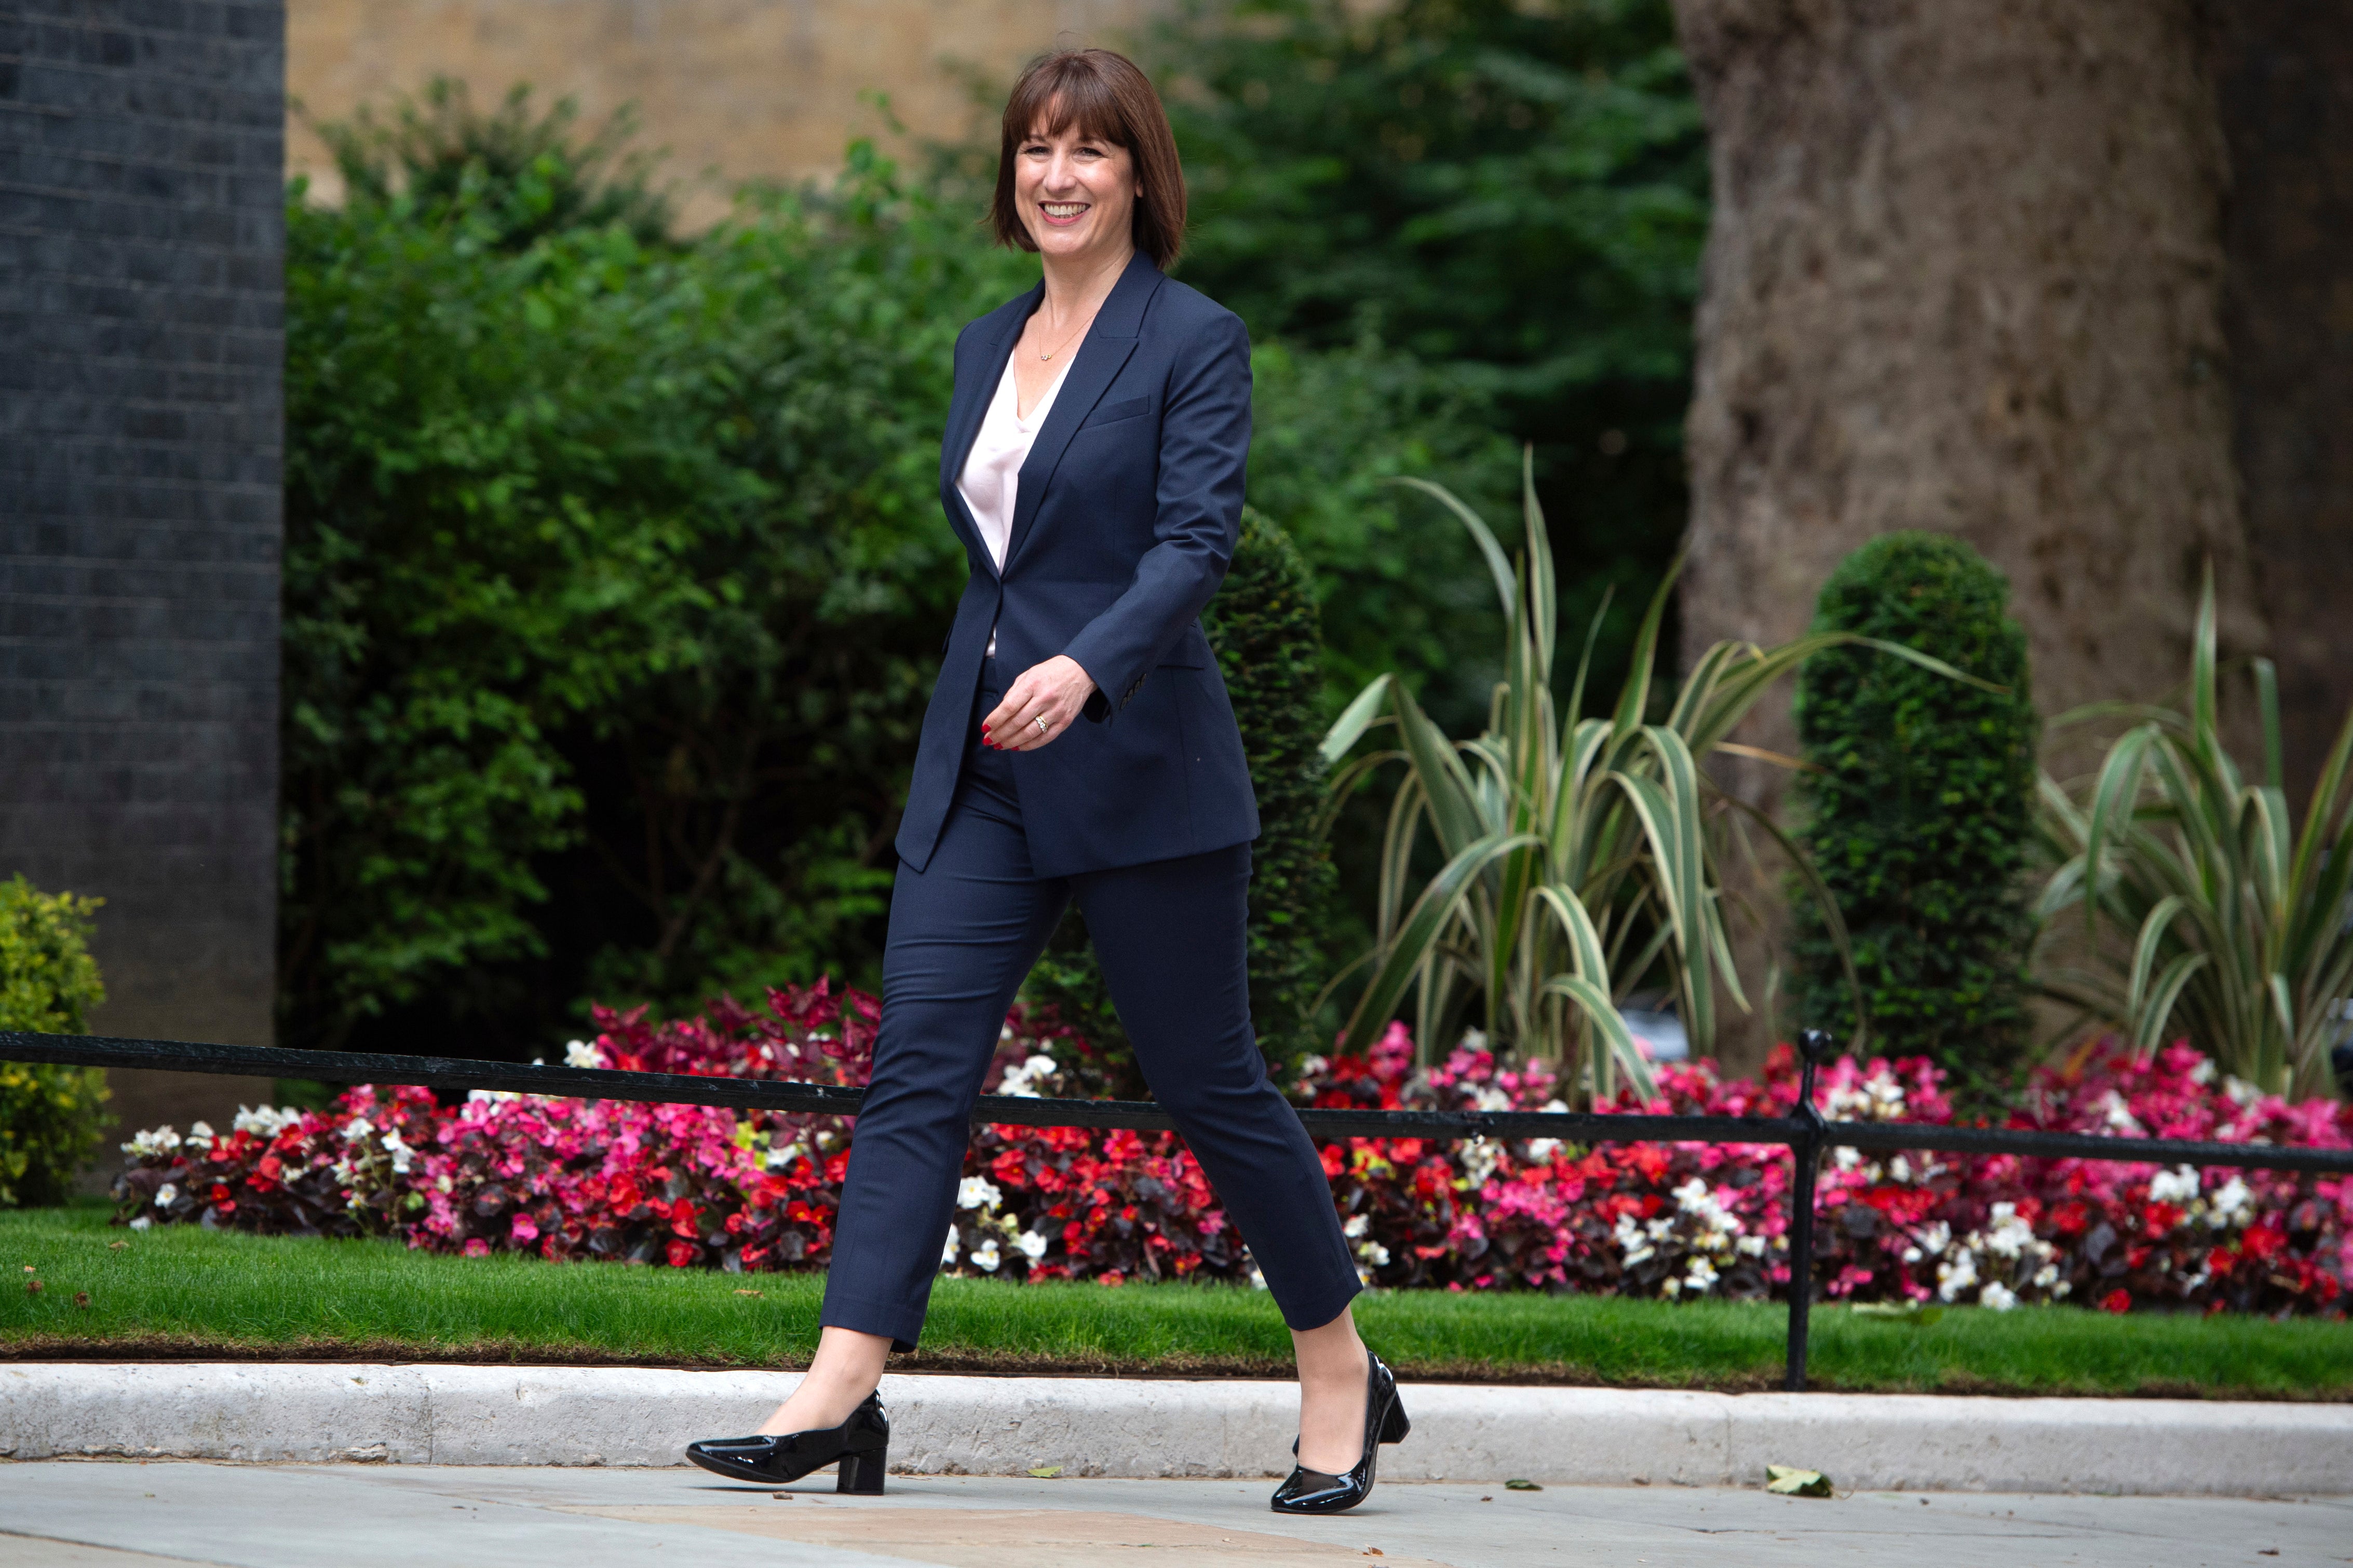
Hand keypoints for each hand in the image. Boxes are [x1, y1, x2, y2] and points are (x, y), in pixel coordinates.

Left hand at [982, 655, 1096, 751]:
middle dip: (1000, 734)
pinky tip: (1018, 746)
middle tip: (989, 740)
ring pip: (1030, 733)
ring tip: (1000, 745)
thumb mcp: (1029, 674)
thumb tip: (1000, 713)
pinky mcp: (1065, 721)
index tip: (985, 728)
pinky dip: (1029, 745)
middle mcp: (1045, 698)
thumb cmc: (1052, 672)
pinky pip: (1045, 738)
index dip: (995, 719)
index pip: (1009, 706)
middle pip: (1017, 722)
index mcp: (1033, 684)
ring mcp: (1057, 711)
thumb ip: (1014, 692)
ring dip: (1012, 742)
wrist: (1081, 671)